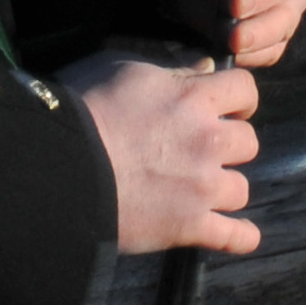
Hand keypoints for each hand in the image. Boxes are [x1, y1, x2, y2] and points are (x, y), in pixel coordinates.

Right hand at [59, 52, 262, 254]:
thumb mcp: (124, 69)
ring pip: (240, 189)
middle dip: (229, 145)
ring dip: (225, 189)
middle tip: (205, 151)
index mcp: (194, 98)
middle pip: (248, 142)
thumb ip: (172, 69)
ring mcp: (201, 186)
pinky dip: (239, 238)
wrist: (57, 165)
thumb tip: (206, 65)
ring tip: (203, 190)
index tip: (230, 108)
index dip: (239, 98)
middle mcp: (206, 140)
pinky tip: (241, 237)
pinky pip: (232, 236)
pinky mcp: (188, 226)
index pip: (245, 90)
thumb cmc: (83, 107)